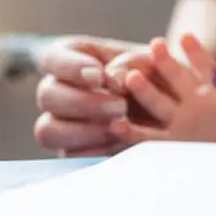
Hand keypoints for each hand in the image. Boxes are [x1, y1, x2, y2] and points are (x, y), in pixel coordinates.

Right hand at [34, 36, 150, 156]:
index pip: (52, 59)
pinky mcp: (71, 149)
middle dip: (83, 102)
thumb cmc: (154, 74)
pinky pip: (68, 155)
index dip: (70, 67)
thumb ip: (130, 64)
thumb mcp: (147, 61)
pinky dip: (94, 151)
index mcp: (71, 60)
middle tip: (120, 106)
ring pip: (48, 130)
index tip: (98, 75)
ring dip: (84, 130)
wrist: (169, 104)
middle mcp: (57, 90)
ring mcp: (60, 122)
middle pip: (47, 96)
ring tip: (120, 126)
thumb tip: (113, 79)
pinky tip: (120, 143)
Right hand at [108, 34, 215, 145]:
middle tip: (155, 45)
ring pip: (157, 102)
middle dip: (165, 62)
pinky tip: (116, 124)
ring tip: (131, 77)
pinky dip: (131, 131)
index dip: (196, 52)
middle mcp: (193, 102)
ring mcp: (179, 121)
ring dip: (144, 90)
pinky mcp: (169, 143)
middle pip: (175, 78)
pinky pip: (147, 136)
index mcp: (215, 91)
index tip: (185, 37)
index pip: (205, 67)